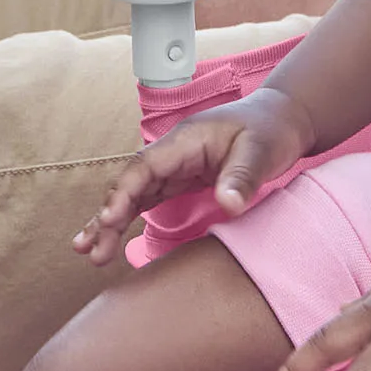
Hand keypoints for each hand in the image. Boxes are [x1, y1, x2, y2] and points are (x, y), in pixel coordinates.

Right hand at [72, 83, 309, 263]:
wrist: (281, 120)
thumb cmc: (270, 130)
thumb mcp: (261, 152)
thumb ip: (243, 177)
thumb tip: (228, 205)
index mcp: (185, 140)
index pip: (144, 167)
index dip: (123, 193)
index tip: (108, 220)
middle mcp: (173, 153)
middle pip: (131, 183)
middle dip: (107, 215)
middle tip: (89, 249)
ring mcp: (175, 166)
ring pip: (134, 193)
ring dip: (110, 220)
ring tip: (89, 251)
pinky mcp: (182, 179)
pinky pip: (148, 198)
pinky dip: (129, 216)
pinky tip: (112, 234)